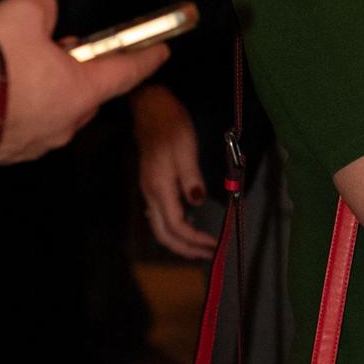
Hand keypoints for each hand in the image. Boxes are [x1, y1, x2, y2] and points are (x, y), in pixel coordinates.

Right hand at [0, 0, 168, 163]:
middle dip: (81, 71)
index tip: (163, 51)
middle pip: (87, 94)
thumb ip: (42, 5)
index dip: (146, 58)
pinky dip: (18, 104)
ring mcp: (35, 143)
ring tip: (23, 62)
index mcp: (81, 93)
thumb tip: (42, 8)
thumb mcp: (21, 13)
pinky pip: (23, 123)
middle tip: (66, 46)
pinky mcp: (5, 152)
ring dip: (46, 88)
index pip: (126, 73)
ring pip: (53, 110)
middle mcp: (65, 124)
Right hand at [130, 85, 215, 259]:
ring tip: (201, 246)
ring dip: (180, 241)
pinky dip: (175, 227)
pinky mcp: (152, 185)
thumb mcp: (185, 150)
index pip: (176, 226)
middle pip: (164, 234)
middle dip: (185, 249)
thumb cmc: (171, 126)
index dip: (195, 240)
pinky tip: (190, 224)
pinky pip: (161, 215)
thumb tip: (197, 203)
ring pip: (160, 227)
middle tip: (209, 255)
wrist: (151, 108)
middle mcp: (150, 194)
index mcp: (159, 187)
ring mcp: (149, 190)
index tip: (214, 245)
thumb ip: (191, 178)